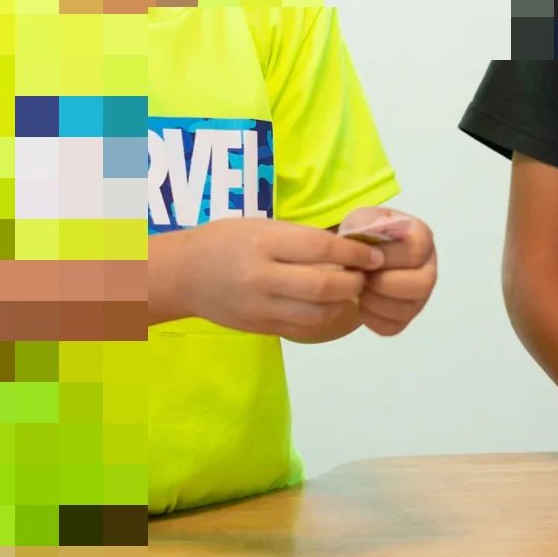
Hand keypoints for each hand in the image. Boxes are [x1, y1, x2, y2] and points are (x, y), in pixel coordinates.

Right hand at [151, 218, 383, 341]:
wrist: (184, 274)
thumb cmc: (226, 241)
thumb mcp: (262, 228)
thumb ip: (302, 239)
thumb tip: (350, 247)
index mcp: (264, 244)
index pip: (321, 249)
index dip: (354, 254)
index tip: (373, 256)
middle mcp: (262, 277)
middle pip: (323, 287)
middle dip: (354, 283)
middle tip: (365, 276)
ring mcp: (260, 307)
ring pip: (317, 314)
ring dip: (343, 305)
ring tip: (351, 293)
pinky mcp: (260, 327)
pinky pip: (303, 329)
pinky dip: (325, 319)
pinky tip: (332, 308)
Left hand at [341, 207, 438, 336]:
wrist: (356, 256)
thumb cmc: (362, 235)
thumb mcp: (360, 219)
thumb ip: (364, 224)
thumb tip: (369, 245)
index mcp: (422, 237)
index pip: (415, 251)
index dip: (386, 256)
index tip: (364, 256)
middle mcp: (428, 268)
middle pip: (421, 285)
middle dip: (383, 283)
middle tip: (362, 276)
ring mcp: (420, 296)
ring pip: (407, 310)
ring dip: (374, 301)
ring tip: (359, 288)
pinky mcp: (405, 318)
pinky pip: (392, 327)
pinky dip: (371, 317)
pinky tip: (362, 301)